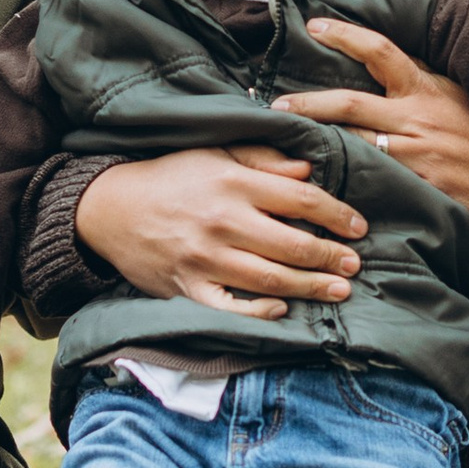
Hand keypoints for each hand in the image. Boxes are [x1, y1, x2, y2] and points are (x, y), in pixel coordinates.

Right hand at [77, 144, 364, 318]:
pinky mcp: (187, 288)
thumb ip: (262, 160)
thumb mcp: (215, 154)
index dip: (336, 214)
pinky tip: (282, 309)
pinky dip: (259, 312)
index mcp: (233, 183)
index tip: (358, 226)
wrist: (110, 208)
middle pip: (291, 243)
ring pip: (269, 278)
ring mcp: (204, 259)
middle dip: (330, 256)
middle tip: (354, 265)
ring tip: (338, 290)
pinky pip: (230, 308)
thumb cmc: (170, 177)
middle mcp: (222, 221)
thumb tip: (308, 170)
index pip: (300, 199)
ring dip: (309, 286)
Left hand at [275, 22, 468, 217]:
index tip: (314, 26)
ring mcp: (413, 156)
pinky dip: (345, 181)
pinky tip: (320, 183)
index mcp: (423, 90)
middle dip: (308, 105)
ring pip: (353, 146)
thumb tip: (380, 58)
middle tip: (276, 107)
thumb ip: (418, 78)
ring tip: (285, 147)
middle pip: (349, 104)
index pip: (380, 51)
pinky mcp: (415, 188)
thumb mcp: (454, 94)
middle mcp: (414, 119)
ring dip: (317, 146)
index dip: (345, 35)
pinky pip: (371, 183)